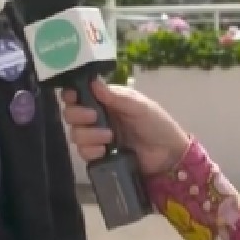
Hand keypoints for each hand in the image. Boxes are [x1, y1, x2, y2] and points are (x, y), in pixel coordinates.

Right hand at [61, 79, 190, 176]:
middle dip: (78, 115)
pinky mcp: (99, 156)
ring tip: (109, 137)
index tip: (74, 97)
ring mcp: (97, 137)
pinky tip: (104, 151)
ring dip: (89, 135)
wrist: (168, 156)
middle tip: (94, 117)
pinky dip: (91, 151)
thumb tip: (92, 82)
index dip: (71, 94)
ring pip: (75, 134)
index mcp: (106, 100)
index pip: (79, 93)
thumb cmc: (157, 124)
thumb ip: (116, 96)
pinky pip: (83, 152)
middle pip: (71, 114)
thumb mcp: (140, 106)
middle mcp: (98, 117)